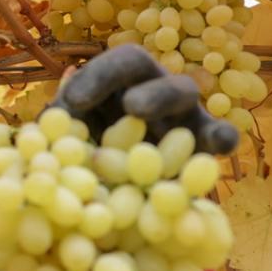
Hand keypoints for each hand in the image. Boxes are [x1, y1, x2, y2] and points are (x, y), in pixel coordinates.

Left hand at [50, 44, 238, 154]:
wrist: (114, 205)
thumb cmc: (84, 166)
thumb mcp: (66, 146)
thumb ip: (57, 131)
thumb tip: (50, 120)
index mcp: (113, 84)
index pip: (113, 65)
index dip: (96, 76)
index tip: (74, 102)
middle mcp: (146, 88)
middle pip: (146, 69)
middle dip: (127, 76)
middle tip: (130, 106)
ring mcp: (177, 114)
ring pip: (182, 91)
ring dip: (165, 98)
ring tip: (147, 116)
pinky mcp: (201, 147)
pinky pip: (219, 134)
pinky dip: (221, 136)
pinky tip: (219, 146)